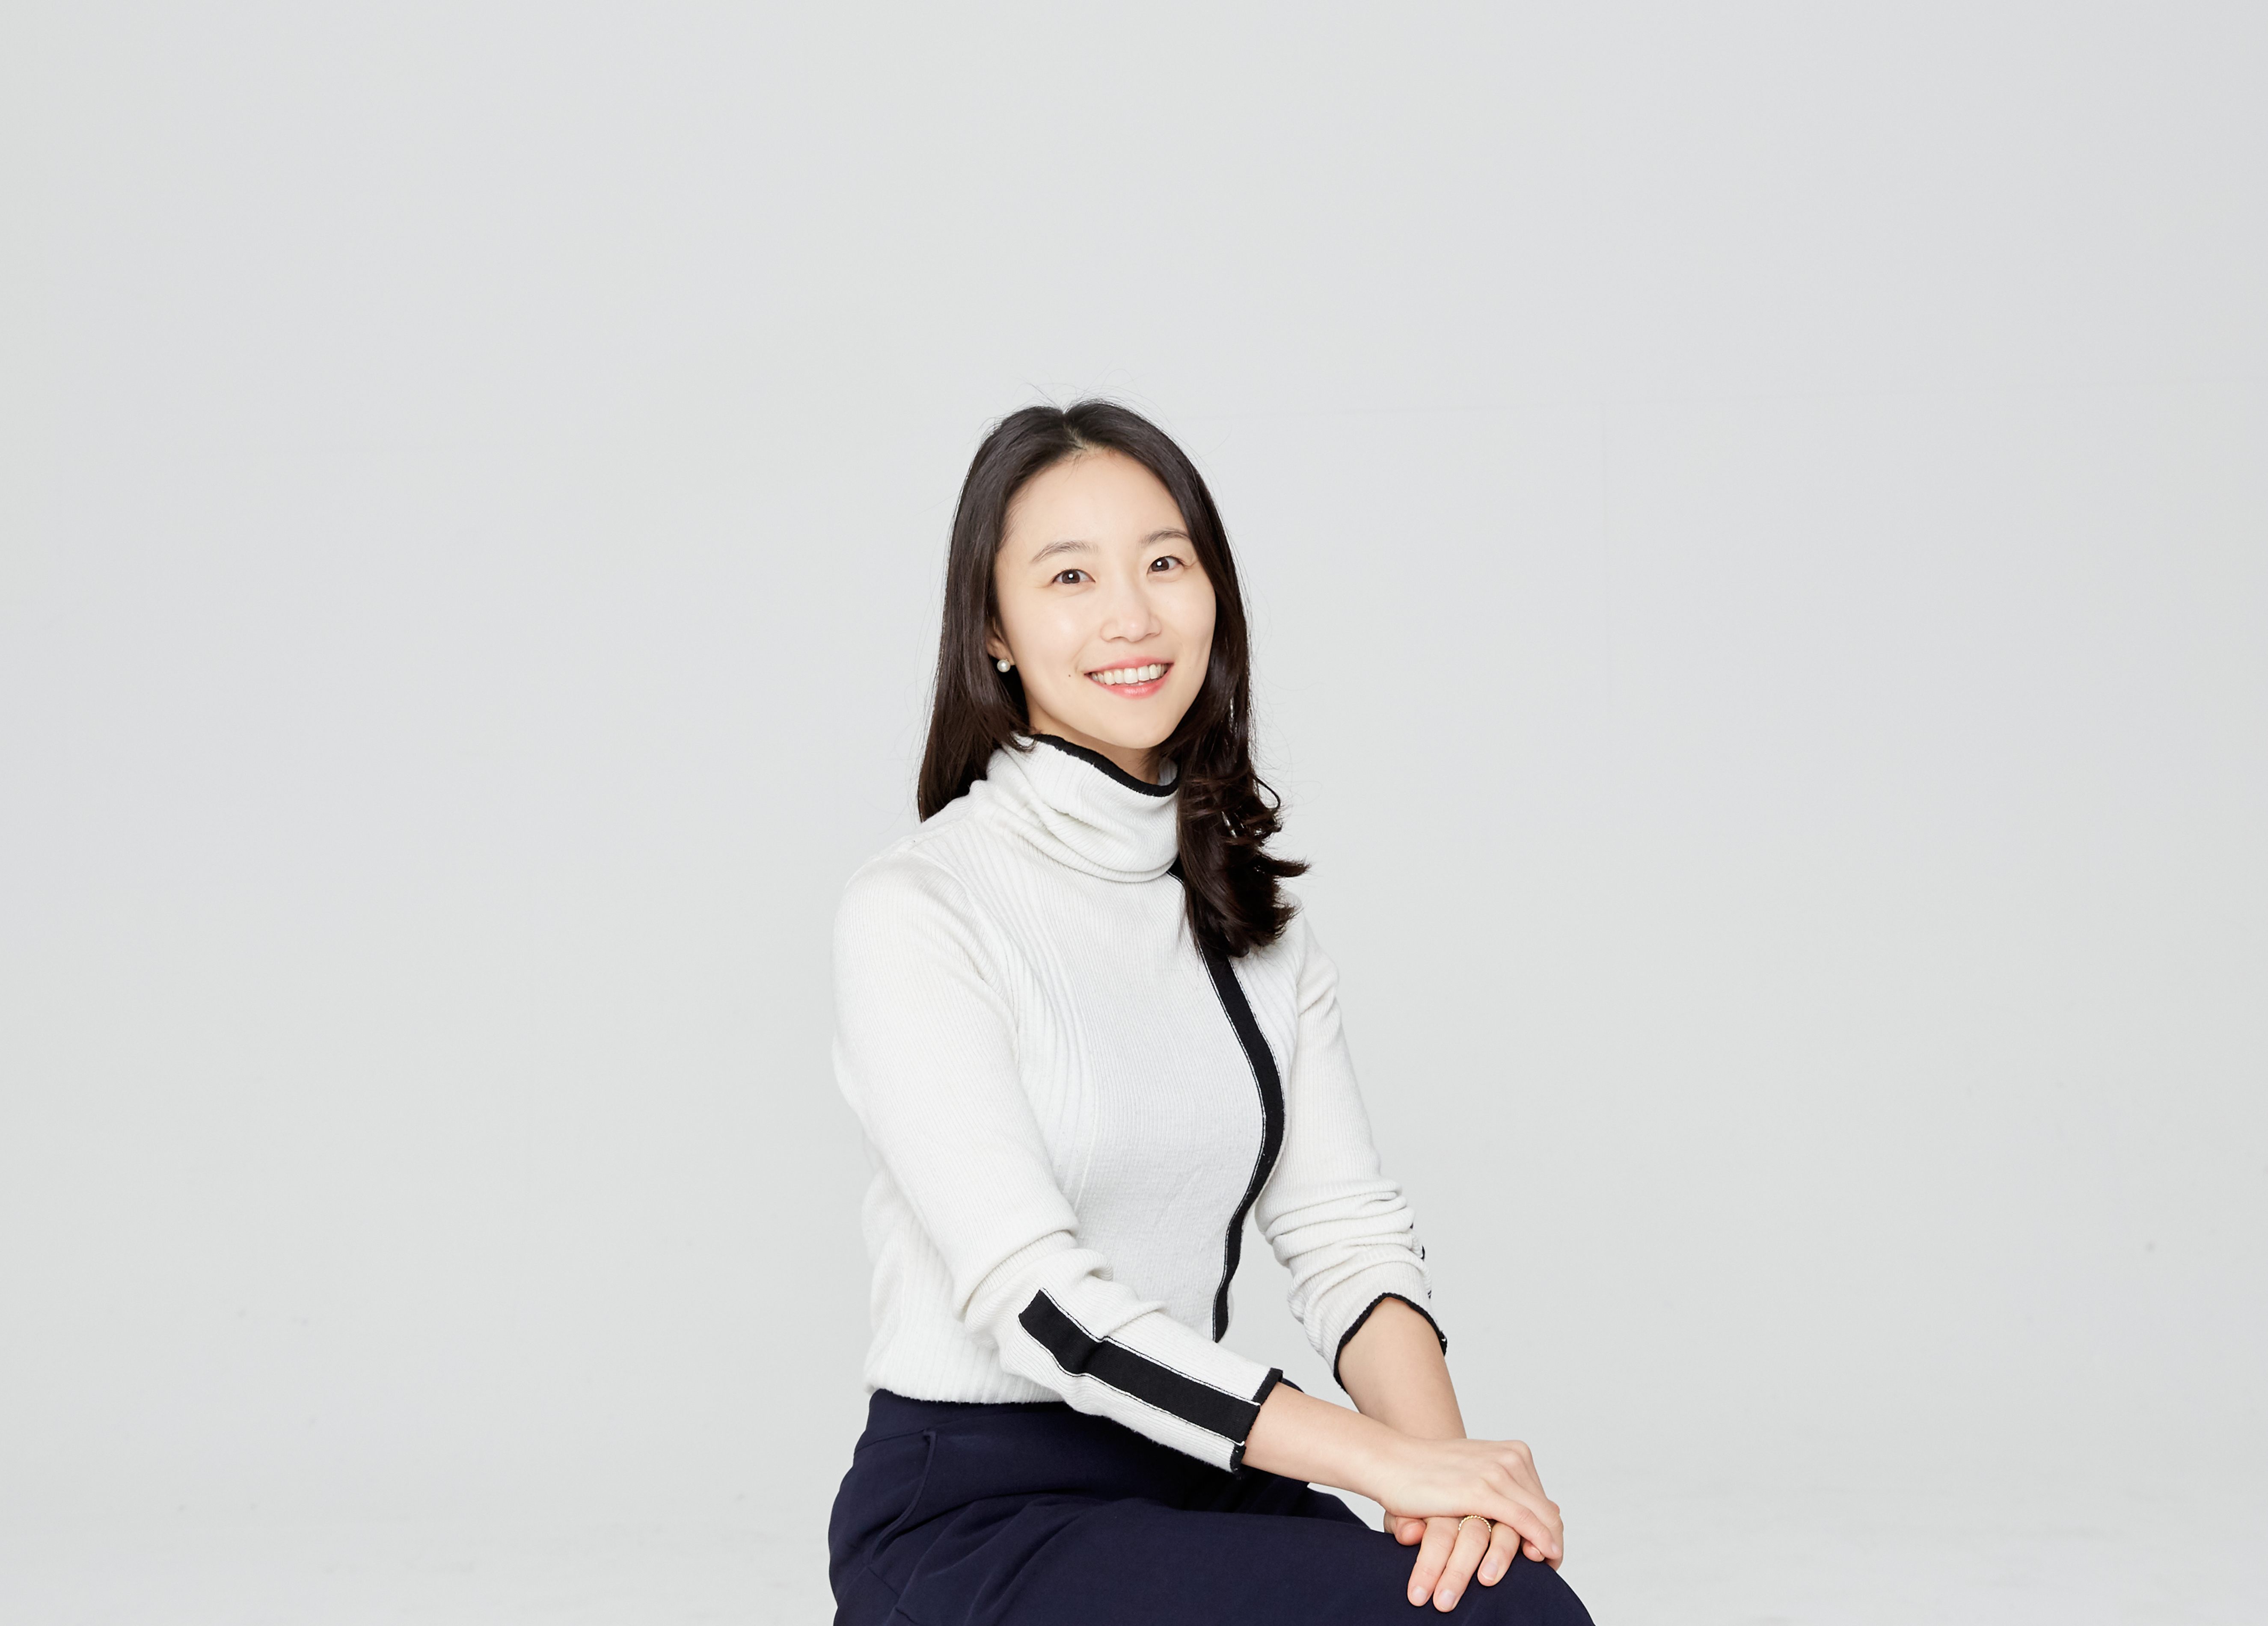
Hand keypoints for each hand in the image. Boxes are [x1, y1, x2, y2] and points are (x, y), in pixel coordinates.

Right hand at [1371, 1435, 1561, 1608]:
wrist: (1391, 1462)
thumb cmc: (1429, 1474)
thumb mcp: (1476, 1475)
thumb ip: (1507, 1489)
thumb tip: (1546, 1515)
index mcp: (1512, 1453)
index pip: (1543, 1500)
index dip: (1550, 1529)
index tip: (1547, 1554)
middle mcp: (1509, 1459)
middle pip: (1547, 1510)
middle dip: (1553, 1541)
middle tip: (1550, 1567)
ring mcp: (1496, 1472)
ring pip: (1540, 1518)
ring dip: (1547, 1548)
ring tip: (1546, 1570)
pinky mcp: (1481, 1490)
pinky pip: (1524, 1520)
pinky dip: (1539, 1541)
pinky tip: (1542, 1557)